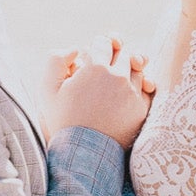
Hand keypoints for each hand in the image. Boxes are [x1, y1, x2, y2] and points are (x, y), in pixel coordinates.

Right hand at [41, 37, 155, 149]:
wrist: (82, 153)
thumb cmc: (62, 120)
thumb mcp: (47, 89)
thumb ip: (56, 60)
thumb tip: (76, 49)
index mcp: (95, 68)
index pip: (103, 42)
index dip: (96, 46)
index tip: (91, 56)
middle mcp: (118, 77)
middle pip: (123, 52)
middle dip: (114, 55)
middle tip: (105, 66)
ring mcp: (132, 93)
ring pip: (137, 68)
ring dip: (128, 69)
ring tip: (117, 78)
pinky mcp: (141, 109)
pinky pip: (148, 87)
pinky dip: (142, 84)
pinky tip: (131, 89)